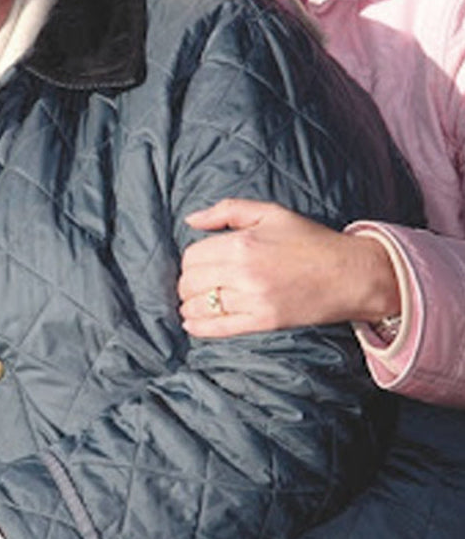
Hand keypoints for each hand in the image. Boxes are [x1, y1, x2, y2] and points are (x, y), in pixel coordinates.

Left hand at [179, 198, 400, 337]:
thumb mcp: (270, 212)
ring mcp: (253, 300)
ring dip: (190, 305)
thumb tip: (190, 219)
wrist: (349, 274)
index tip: (199, 263)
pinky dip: (198, 327)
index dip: (190, 261)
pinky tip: (191, 322)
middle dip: (188, 283)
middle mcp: (243, 273)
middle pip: (191, 282)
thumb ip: (226, 211)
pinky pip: (218, 328)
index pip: (192, 256)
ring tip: (194, 302)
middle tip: (196, 283)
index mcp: (242, 243)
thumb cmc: (310, 240)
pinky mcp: (263, 322)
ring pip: (200, 306)